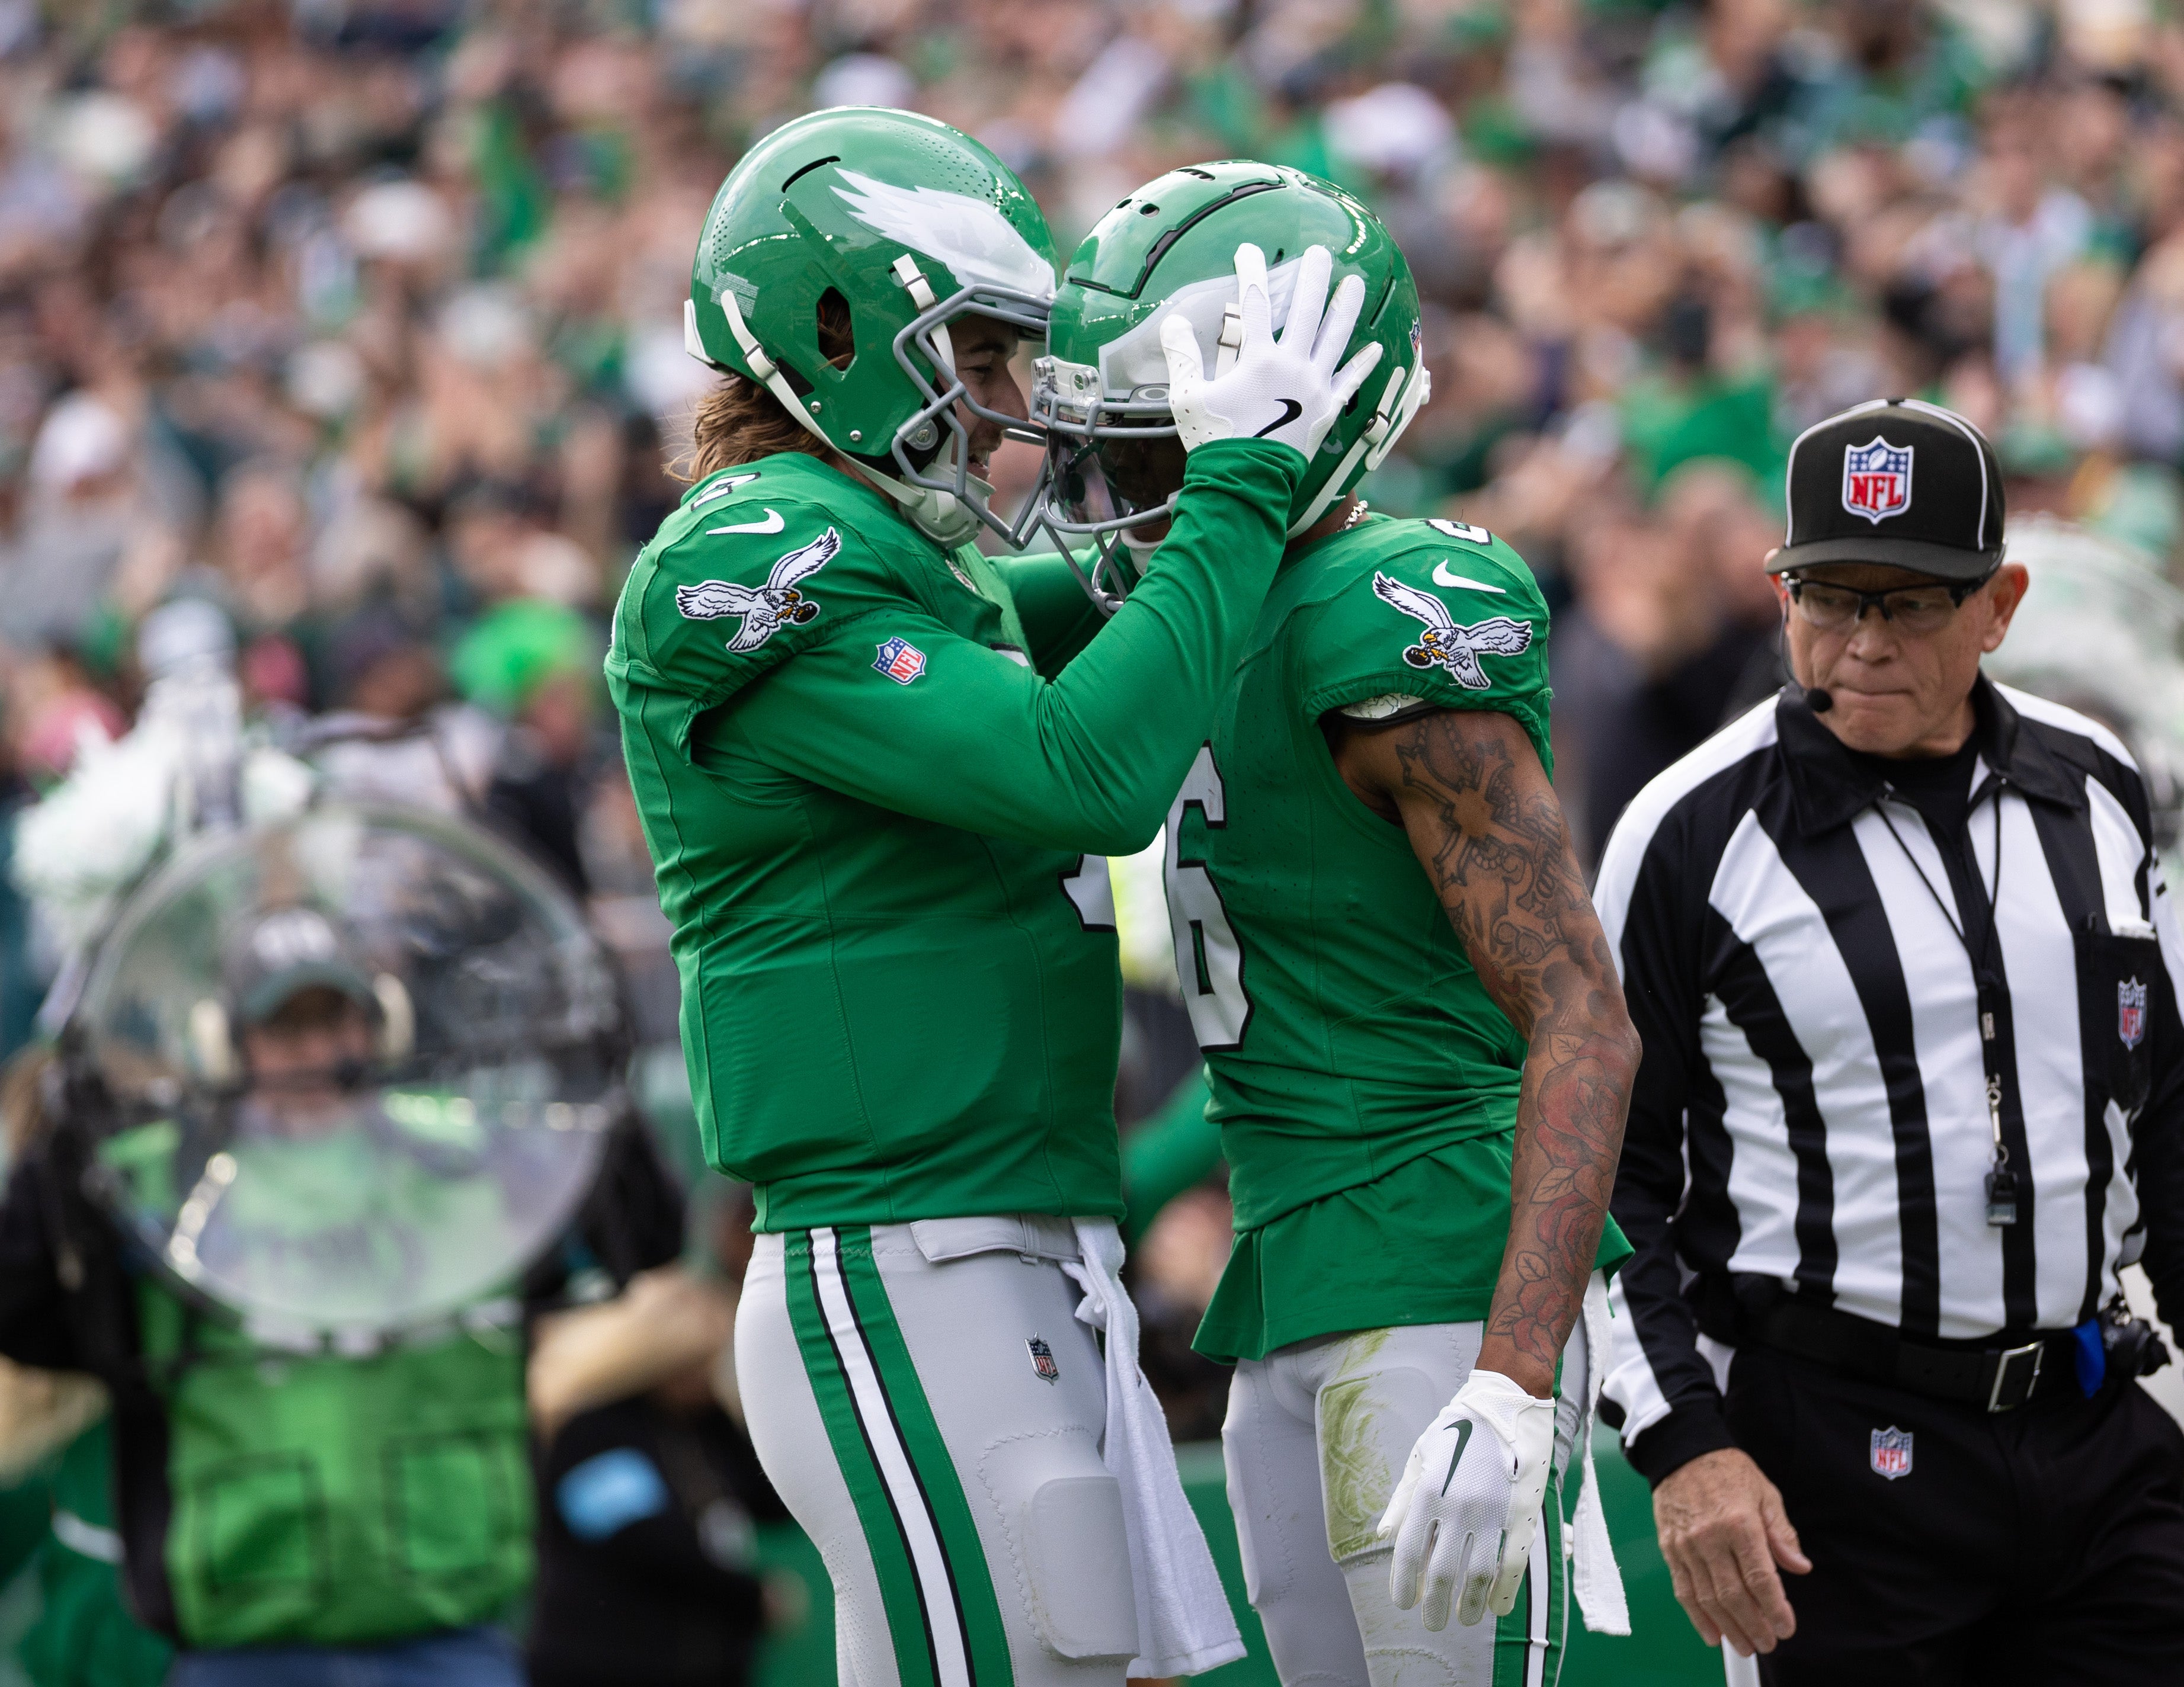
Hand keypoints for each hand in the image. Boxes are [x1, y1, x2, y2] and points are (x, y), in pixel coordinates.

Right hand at [1160, 242, 1382, 457]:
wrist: (1244, 483)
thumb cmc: (1213, 441)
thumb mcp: (1187, 398)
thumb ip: (1182, 357)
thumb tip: (1172, 321)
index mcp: (1257, 360)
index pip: (1255, 303)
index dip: (1251, 272)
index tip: (1249, 250)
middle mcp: (1291, 367)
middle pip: (1307, 311)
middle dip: (1313, 278)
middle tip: (1320, 252)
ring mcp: (1314, 387)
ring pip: (1335, 339)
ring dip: (1346, 308)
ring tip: (1355, 283)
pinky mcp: (1327, 411)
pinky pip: (1349, 382)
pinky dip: (1362, 365)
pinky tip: (1375, 347)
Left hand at [1377, 1367, 1555, 1630]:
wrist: (1507, 1401)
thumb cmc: (1458, 1428)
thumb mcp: (1421, 1456)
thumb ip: (1402, 1499)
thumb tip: (1382, 1535)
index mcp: (1428, 1490)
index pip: (1408, 1551)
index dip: (1403, 1584)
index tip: (1403, 1603)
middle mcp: (1457, 1506)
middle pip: (1441, 1573)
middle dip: (1434, 1606)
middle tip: (1432, 1623)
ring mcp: (1492, 1511)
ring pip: (1478, 1576)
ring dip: (1470, 1605)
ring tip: (1463, 1619)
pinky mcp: (1522, 1513)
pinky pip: (1513, 1563)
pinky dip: (1505, 1591)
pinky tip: (1498, 1608)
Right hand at [1652, 1447, 1810, 1657]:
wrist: (1681, 1451)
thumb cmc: (1728, 1471)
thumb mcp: (1765, 1493)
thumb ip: (1782, 1533)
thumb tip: (1800, 1567)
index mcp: (1739, 1523)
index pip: (1760, 1578)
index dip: (1775, 1609)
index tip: (1787, 1627)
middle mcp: (1710, 1538)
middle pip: (1733, 1595)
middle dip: (1754, 1625)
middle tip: (1768, 1643)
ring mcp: (1687, 1546)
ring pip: (1707, 1598)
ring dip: (1728, 1627)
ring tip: (1744, 1645)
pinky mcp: (1669, 1549)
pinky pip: (1683, 1589)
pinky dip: (1696, 1616)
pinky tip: (1712, 1634)